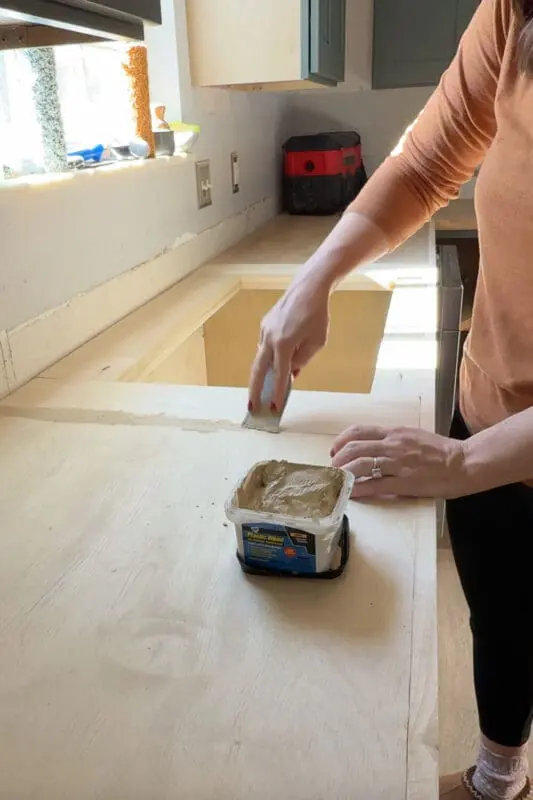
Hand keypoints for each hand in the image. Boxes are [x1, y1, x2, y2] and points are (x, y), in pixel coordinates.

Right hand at [249, 277, 329, 410]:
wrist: (308, 288)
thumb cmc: (318, 315)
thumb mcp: (317, 342)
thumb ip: (303, 360)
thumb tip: (291, 373)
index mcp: (285, 344)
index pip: (280, 374)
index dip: (277, 392)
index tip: (274, 408)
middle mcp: (270, 338)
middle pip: (257, 370)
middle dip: (254, 390)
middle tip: (252, 407)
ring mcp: (265, 331)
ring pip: (260, 359)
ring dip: (260, 376)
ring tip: (259, 393)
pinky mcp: (265, 325)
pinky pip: (265, 347)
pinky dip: (268, 360)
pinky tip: (273, 367)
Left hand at [330, 424, 468, 498]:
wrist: (463, 462)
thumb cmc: (440, 451)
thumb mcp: (413, 436)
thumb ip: (392, 440)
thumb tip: (373, 447)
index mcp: (394, 433)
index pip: (358, 431)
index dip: (341, 441)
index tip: (335, 451)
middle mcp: (392, 445)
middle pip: (354, 448)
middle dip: (338, 460)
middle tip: (334, 470)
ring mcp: (398, 464)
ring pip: (361, 466)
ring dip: (345, 474)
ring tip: (339, 482)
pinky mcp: (405, 482)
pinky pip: (375, 486)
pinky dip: (360, 490)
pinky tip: (352, 494)